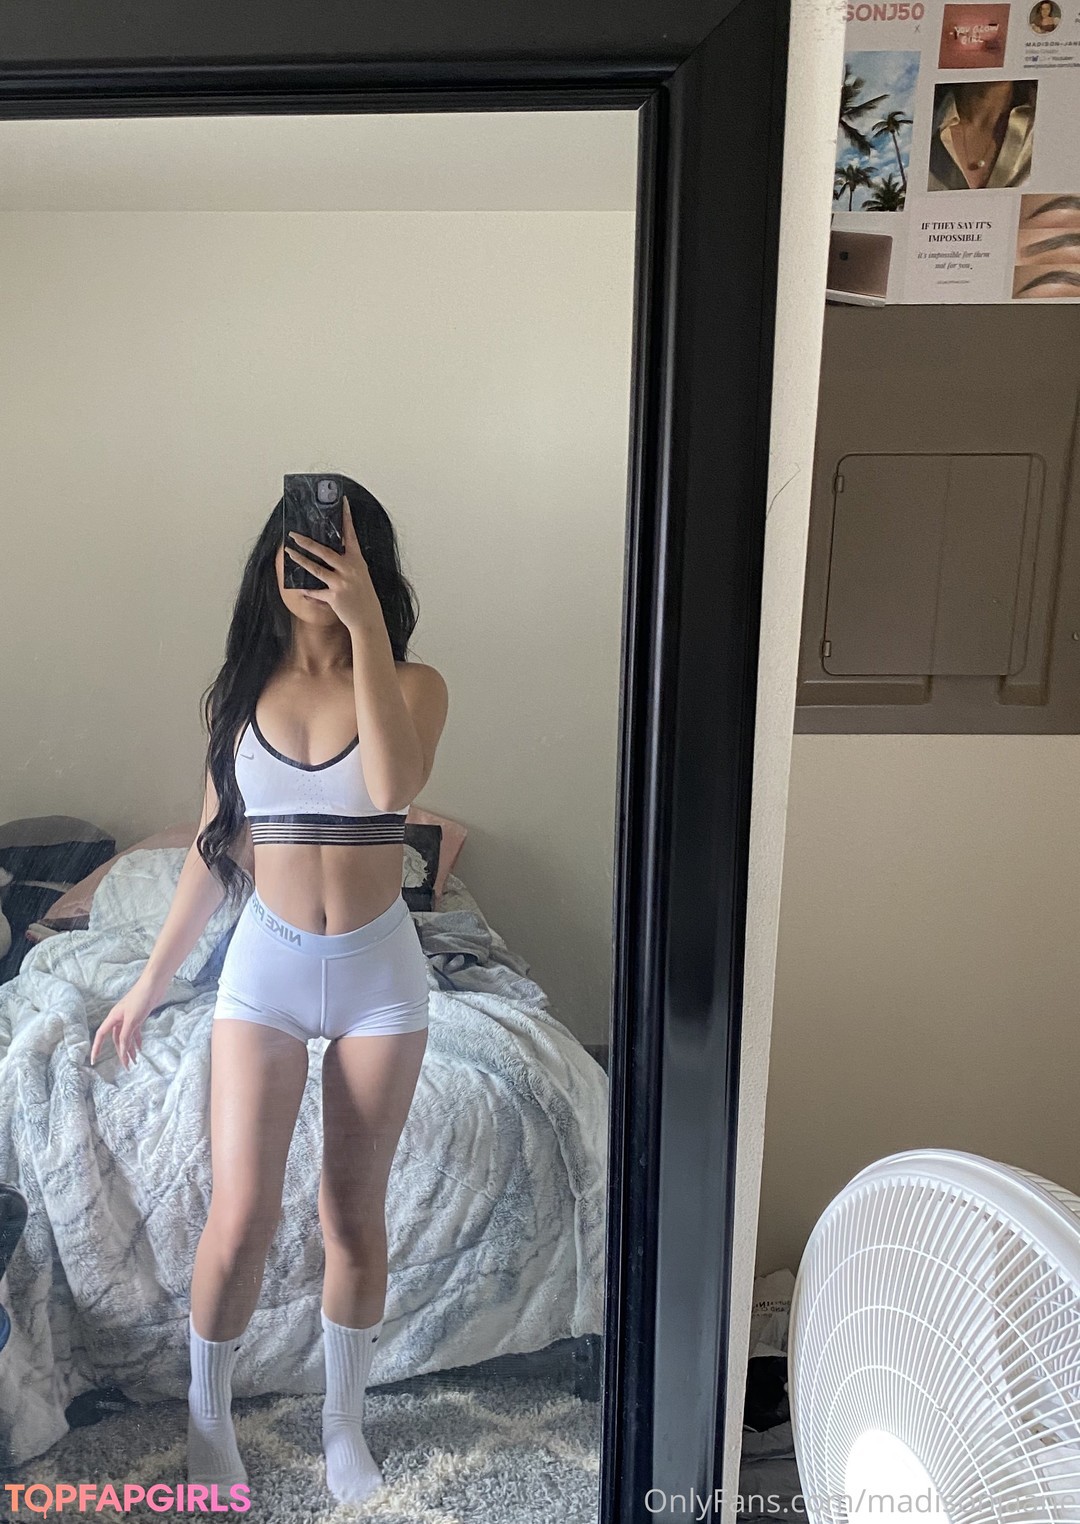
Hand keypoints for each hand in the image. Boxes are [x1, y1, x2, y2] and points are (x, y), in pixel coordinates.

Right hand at [90, 982, 155, 1069]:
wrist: (154, 985)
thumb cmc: (140, 999)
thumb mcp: (132, 1020)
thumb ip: (125, 1036)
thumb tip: (121, 1050)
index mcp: (113, 1018)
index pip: (101, 1035)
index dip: (96, 1048)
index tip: (94, 1060)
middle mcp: (118, 1018)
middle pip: (116, 1039)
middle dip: (121, 1052)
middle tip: (127, 1065)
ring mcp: (128, 1017)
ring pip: (126, 1036)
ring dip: (130, 1048)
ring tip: (135, 1061)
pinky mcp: (138, 1016)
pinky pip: (134, 1031)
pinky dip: (137, 1040)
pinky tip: (140, 1048)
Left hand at [284, 496, 382, 632]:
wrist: (368, 619)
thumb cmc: (364, 596)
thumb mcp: (360, 574)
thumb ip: (349, 561)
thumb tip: (332, 550)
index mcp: (358, 561)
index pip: (351, 534)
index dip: (346, 517)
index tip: (342, 501)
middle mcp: (350, 569)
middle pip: (325, 551)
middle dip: (307, 542)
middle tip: (294, 534)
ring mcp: (342, 583)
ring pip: (316, 569)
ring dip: (300, 560)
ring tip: (289, 552)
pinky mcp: (334, 597)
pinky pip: (316, 591)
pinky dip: (308, 590)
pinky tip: (300, 587)